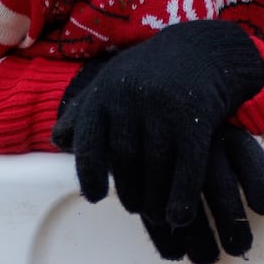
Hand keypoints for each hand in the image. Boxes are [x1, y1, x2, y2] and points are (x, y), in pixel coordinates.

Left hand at [52, 20, 263, 259]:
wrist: (205, 47)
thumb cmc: (153, 70)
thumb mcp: (114, 79)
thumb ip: (85, 110)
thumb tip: (59, 141)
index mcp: (106, 92)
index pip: (90, 143)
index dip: (91, 174)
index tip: (95, 197)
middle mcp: (131, 99)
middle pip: (125, 161)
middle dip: (130, 191)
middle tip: (136, 208)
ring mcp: (164, 108)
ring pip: (155, 168)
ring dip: (156, 200)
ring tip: (157, 215)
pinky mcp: (196, 116)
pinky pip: (187, 165)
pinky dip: (182, 195)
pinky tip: (180, 216)